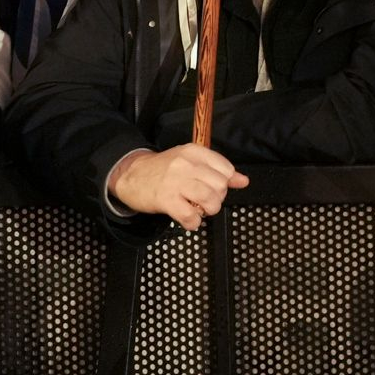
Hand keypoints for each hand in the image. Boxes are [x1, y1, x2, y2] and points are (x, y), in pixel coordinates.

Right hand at [104, 145, 249, 229]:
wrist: (130, 175)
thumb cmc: (163, 170)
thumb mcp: (190, 163)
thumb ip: (218, 170)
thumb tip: (243, 181)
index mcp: (194, 152)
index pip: (226, 169)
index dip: (224, 183)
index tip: (213, 187)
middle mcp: (186, 164)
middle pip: (220, 186)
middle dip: (217, 198)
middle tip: (205, 200)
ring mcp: (175, 181)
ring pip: (210, 200)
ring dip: (208, 210)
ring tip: (199, 210)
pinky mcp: (165, 199)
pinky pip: (190, 216)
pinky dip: (194, 223)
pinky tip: (189, 220)